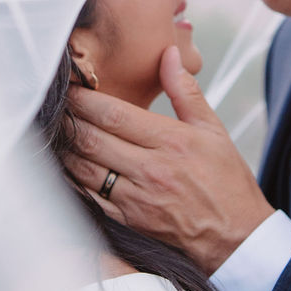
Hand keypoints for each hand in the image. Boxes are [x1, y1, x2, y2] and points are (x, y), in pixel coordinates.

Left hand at [65, 45, 274, 273]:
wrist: (238, 238)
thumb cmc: (226, 181)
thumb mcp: (213, 130)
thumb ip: (185, 91)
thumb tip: (168, 52)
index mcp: (171, 142)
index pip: (114, 114)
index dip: (85, 99)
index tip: (69, 86)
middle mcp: (151, 170)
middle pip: (93, 138)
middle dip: (68, 118)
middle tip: (53, 104)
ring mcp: (137, 199)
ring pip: (84, 168)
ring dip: (65, 148)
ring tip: (54, 130)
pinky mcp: (129, 221)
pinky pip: (89, 197)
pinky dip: (71, 179)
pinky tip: (63, 166)